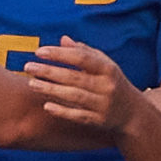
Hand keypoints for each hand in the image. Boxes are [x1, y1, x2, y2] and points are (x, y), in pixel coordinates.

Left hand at [25, 37, 144, 137]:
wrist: (133, 114)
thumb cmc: (113, 83)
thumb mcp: (105, 66)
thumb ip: (84, 52)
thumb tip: (63, 39)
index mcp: (108, 69)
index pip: (82, 58)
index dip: (60, 54)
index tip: (39, 52)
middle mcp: (107, 86)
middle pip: (74, 77)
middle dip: (49, 71)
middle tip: (28, 67)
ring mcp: (103, 105)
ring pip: (74, 96)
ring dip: (51, 90)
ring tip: (31, 83)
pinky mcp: (99, 121)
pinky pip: (78, 116)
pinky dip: (62, 111)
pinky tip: (46, 105)